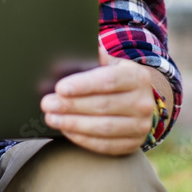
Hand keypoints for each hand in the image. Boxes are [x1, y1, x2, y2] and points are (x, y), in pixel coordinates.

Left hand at [40, 47, 155, 155]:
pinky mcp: (133, 144)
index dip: (82, 85)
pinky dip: (83, 139)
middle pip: (102, 105)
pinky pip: (105, 145)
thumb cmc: (115, 78)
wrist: (138, 101)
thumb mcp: (110, 63)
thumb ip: (94, 57)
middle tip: (47, 103)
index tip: (59, 88)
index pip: (108, 81)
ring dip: (73, 123)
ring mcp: (140, 126)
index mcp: (137, 76)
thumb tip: (72, 47)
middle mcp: (143, 102)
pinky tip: (66, 130)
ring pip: (103, 128)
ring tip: (51, 117)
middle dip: (71, 105)